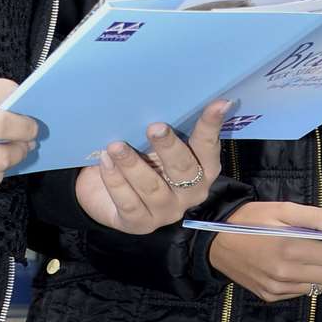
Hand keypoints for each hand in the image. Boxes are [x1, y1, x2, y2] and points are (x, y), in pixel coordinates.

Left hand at [74, 100, 229, 234]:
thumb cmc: (139, 159)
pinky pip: (129, 202)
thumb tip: (165, 98)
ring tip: (115, 146)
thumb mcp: (154, 145)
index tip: (218, 104)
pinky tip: (106, 162)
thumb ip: (165, 131)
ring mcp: (166, 211)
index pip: (208, 147)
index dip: (212, 126)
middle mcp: (191, 193)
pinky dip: (115, 181)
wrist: (104, 192)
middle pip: (184, 170)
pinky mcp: (140, 224)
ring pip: (152, 187)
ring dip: (132, 164)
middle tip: (154, 127)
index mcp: (202, 170)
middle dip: (169, 147)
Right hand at [207, 202, 321, 302]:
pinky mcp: (273, 297)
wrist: (213, 242)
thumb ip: (319, 219)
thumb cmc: (251, 218)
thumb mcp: (284, 208)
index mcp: (291, 248)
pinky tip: (304, 263)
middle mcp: (287, 274)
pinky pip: (308, 291)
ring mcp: (280, 290)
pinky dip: (315, 279)